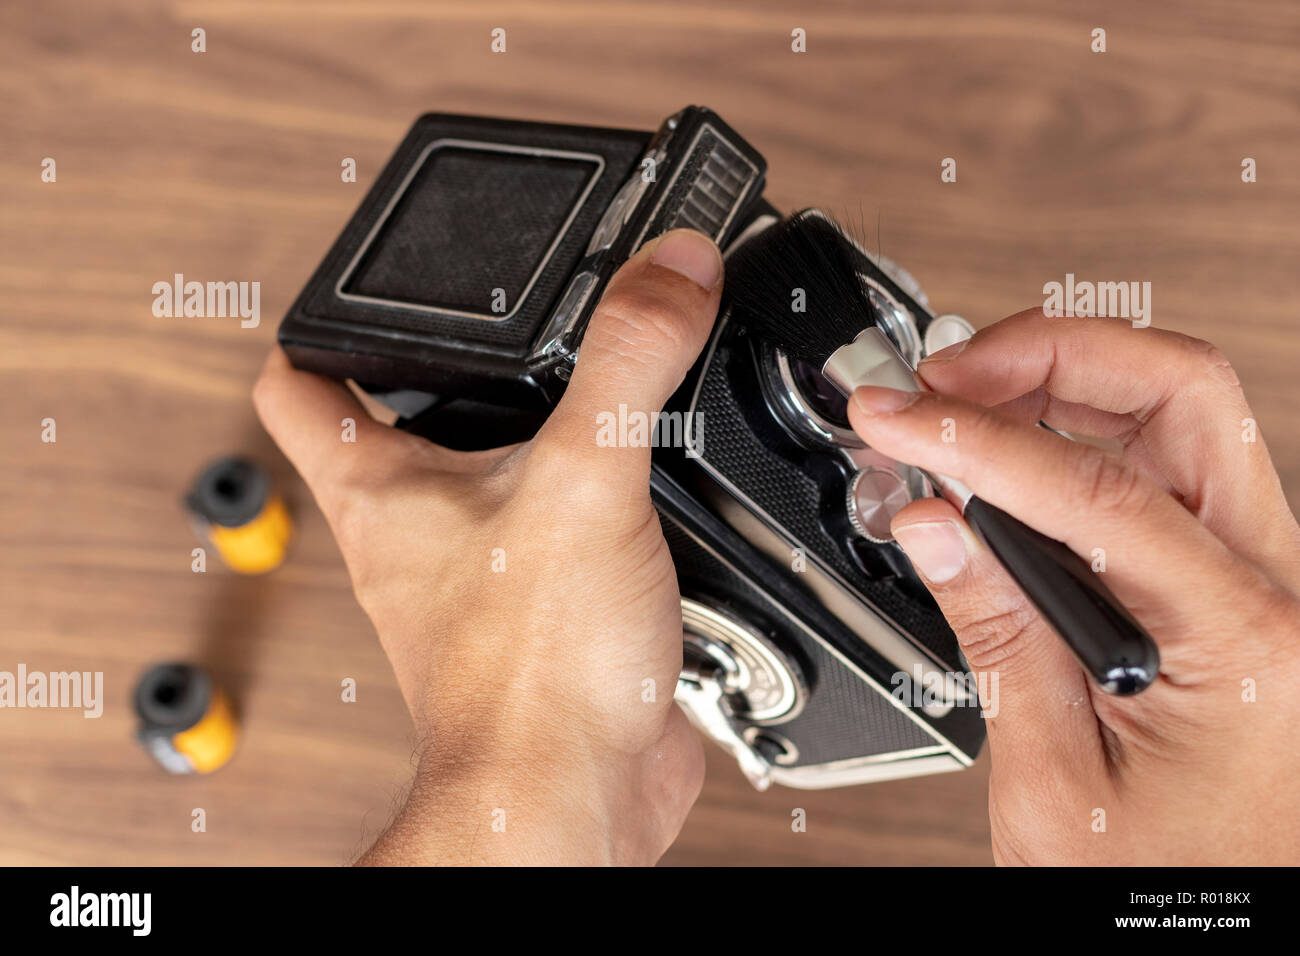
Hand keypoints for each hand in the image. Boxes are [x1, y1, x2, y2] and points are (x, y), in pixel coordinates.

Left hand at [254, 229, 724, 863]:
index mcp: (383, 489)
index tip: (376, 281)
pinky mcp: (544, 613)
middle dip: (462, 369)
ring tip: (604, 386)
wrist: (577, 795)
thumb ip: (627, 361)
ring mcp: (478, 577)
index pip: (300, 379)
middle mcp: (417, 533)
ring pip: (494, 480)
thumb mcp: (582, 479)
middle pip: (408, 422)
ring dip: (543, 437)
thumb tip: (670, 268)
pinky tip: (654, 488)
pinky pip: (563, 537)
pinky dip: (602, 504)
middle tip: (519, 321)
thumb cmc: (529, 674)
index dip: (327, 317)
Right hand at [848, 310, 1299, 864]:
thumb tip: (934, 520)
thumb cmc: (1164, 885)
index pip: (1097, 491)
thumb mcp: (1055, 779)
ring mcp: (1261, 580)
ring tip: (960, 404)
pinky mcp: (1226, 586)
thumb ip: (996, 633)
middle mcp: (1277, 590)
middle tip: (947, 374)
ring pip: (1177, 412)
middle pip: (1182, 391)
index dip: (975, 440)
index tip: (896, 415)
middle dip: (1052, 354)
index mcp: (1247, 642)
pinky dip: (1074, 438)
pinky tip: (1002, 460)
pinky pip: (1160, 470)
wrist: (1223, 929)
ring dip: (1062, 382)